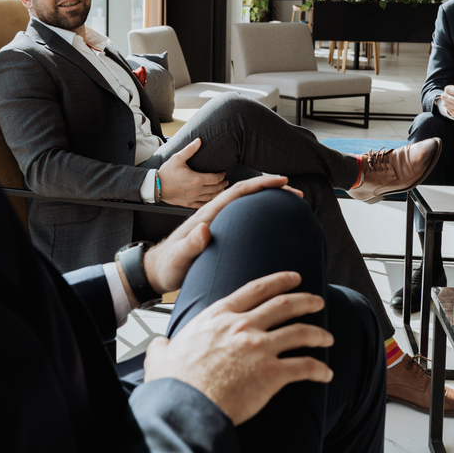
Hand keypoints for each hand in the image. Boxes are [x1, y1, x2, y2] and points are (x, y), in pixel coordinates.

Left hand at [143, 175, 301, 295]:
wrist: (156, 271)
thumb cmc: (166, 266)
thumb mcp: (178, 258)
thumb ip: (190, 245)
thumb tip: (204, 229)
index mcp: (207, 216)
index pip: (237, 192)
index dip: (261, 184)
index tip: (282, 181)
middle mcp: (213, 216)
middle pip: (247, 195)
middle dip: (272, 190)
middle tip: (297, 194)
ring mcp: (217, 223)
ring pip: (247, 206)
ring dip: (268, 201)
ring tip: (291, 205)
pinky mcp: (219, 233)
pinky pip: (244, 219)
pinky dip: (260, 215)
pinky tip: (271, 223)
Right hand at [143, 271, 331, 424]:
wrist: (187, 407)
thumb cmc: (175, 384)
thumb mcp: (161, 357)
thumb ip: (164, 347)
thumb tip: (159, 346)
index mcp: (219, 317)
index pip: (256, 289)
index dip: (279, 281)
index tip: (294, 278)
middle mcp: (243, 326)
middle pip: (284, 305)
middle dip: (306, 301)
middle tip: (318, 301)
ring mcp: (260, 348)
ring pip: (300, 332)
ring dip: (318, 334)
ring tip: (328, 337)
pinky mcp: (272, 374)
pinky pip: (305, 367)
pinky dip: (319, 369)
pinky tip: (326, 374)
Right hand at [157, 137, 227, 207]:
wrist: (156, 186)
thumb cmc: (167, 172)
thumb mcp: (178, 158)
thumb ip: (190, 149)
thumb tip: (199, 141)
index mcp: (197, 179)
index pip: (215, 179)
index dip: (222, 176)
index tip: (223, 173)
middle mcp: (197, 190)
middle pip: (216, 189)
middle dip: (223, 184)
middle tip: (226, 181)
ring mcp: (193, 198)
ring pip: (211, 198)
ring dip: (218, 193)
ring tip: (222, 189)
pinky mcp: (188, 203)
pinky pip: (202, 205)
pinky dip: (209, 202)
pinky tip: (211, 200)